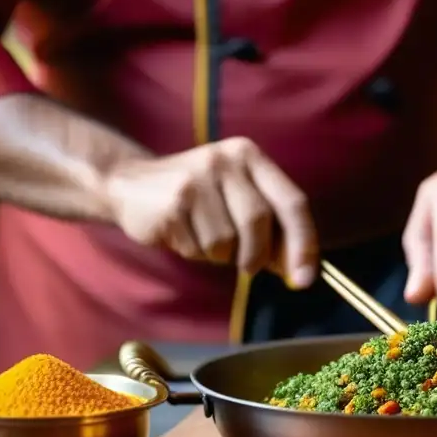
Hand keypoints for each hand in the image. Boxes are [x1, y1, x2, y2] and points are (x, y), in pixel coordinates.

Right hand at [102, 137, 317, 286]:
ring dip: (219, 255)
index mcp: (251, 157)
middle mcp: (226, 160)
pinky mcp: (173, 201)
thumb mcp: (238, 202)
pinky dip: (195, 253)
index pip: (293, 202)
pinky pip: (198, 247)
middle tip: (247, 267)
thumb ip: (272, 230)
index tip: (306, 279)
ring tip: (202, 236)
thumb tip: (300, 271)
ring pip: (227, 241)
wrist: (130, 185)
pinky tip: (182, 234)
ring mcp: (197, 178)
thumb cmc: (198, 201)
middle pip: (259, 222)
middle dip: (256, 255)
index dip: (303, 244)